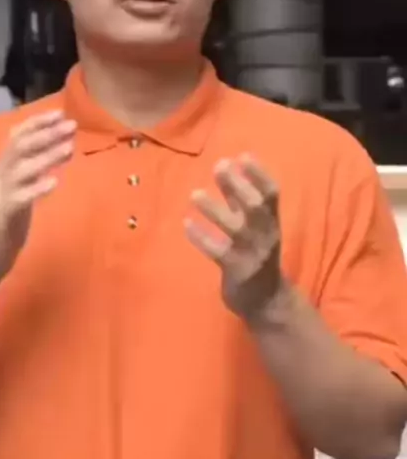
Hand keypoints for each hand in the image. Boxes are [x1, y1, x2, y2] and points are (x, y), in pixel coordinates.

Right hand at [0, 110, 75, 290]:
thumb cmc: (5, 227)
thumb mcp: (19, 193)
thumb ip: (31, 173)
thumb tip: (56, 150)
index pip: (16, 138)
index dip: (37, 123)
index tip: (61, 114)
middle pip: (19, 147)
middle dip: (46, 134)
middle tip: (71, 126)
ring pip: (21, 168)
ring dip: (46, 156)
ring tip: (69, 147)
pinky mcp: (0, 217)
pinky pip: (19, 198)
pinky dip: (37, 188)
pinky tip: (55, 182)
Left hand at [185, 155, 282, 319]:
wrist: (267, 302)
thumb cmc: (256, 256)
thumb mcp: (254, 227)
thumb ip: (241, 200)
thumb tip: (229, 167)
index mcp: (272, 222)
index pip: (272, 193)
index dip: (259, 174)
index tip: (243, 155)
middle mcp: (266, 235)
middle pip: (256, 206)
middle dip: (238, 185)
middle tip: (218, 166)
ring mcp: (252, 254)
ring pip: (236, 229)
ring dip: (215, 210)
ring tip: (195, 194)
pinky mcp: (238, 272)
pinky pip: (218, 252)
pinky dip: (202, 238)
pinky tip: (187, 224)